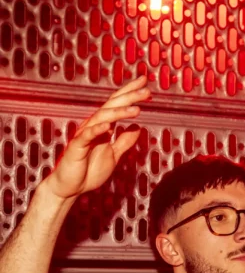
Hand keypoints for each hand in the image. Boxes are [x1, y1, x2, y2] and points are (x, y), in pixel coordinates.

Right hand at [46, 75, 150, 198]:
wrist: (70, 188)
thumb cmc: (88, 172)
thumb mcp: (113, 155)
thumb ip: (124, 142)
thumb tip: (137, 128)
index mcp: (101, 127)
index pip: (117, 106)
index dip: (130, 94)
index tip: (145, 85)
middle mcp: (93, 127)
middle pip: (111, 106)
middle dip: (129, 97)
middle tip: (146, 90)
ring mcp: (84, 136)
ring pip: (102, 118)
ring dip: (119, 112)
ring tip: (136, 109)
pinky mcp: (76, 147)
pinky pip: (87, 136)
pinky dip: (97, 130)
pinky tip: (109, 126)